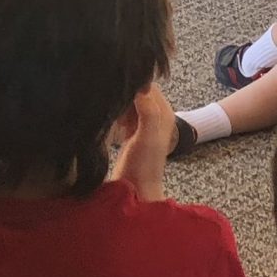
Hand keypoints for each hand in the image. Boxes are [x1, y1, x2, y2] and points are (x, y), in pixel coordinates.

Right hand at [109, 83, 173, 201]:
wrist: (136, 191)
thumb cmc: (143, 167)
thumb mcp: (146, 137)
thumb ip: (148, 111)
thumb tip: (141, 86)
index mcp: (163, 113)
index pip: (148, 85)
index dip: (132, 85)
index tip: (117, 91)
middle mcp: (157, 116)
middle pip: (138, 92)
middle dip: (124, 94)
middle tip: (112, 104)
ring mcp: (144, 125)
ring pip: (130, 102)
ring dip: (120, 105)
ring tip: (113, 115)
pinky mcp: (133, 134)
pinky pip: (124, 114)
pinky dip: (117, 115)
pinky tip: (113, 124)